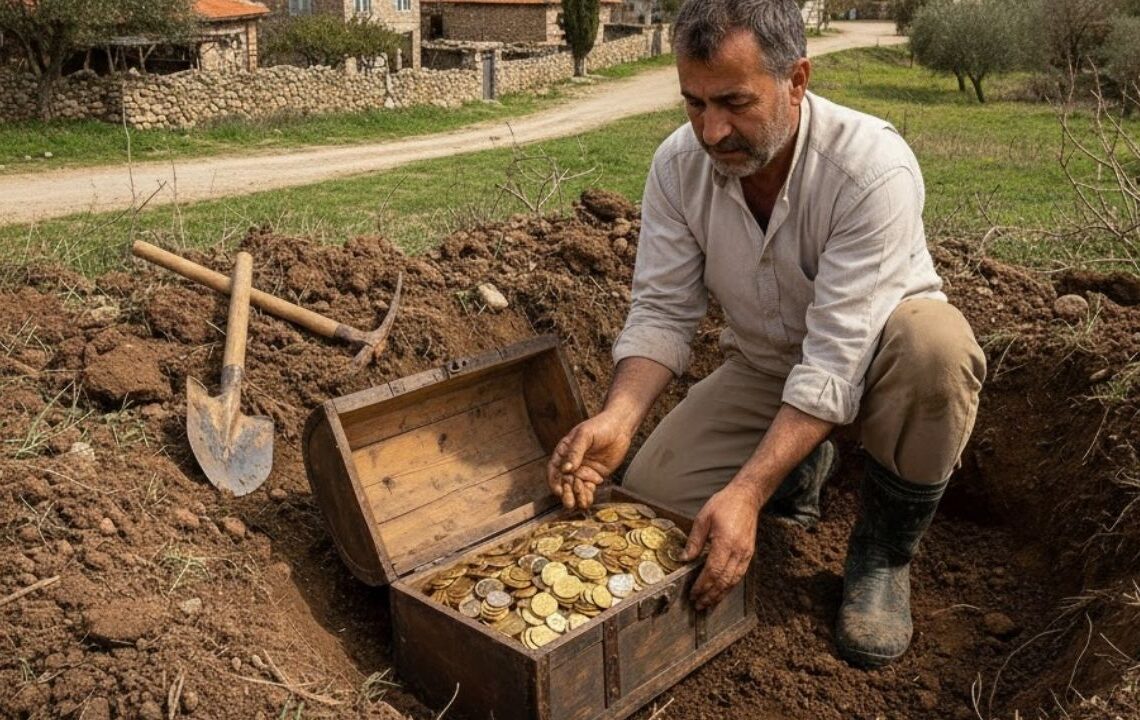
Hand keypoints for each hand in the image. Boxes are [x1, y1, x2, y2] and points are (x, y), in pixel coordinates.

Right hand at [545, 411, 632, 509]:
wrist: (620, 428)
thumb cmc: (600, 426)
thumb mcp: (585, 435)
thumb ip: (575, 451)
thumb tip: (566, 468)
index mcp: (564, 451)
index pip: (554, 468)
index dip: (554, 480)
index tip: (558, 490)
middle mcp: (571, 463)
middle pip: (564, 481)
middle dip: (566, 492)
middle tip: (569, 502)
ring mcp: (583, 470)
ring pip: (575, 487)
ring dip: (575, 496)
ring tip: (577, 504)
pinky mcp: (595, 477)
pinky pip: (588, 489)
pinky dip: (586, 496)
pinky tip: (587, 502)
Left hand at [683, 483, 760, 609]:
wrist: (747, 497)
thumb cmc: (724, 504)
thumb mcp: (703, 518)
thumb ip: (694, 541)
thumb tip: (684, 560)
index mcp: (724, 542)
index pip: (712, 571)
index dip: (702, 585)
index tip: (693, 594)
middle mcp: (737, 551)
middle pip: (723, 580)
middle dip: (710, 595)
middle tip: (698, 605)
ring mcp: (745, 554)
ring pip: (733, 581)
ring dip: (720, 594)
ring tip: (709, 603)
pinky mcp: (749, 554)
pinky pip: (740, 575)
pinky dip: (730, 586)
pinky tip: (722, 591)